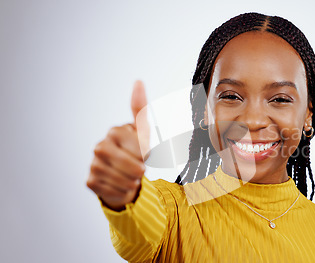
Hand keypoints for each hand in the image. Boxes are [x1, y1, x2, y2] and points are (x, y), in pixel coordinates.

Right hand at [87, 80, 148, 210]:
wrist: (126, 175)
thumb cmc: (137, 149)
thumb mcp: (144, 132)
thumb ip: (141, 109)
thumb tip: (137, 81)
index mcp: (115, 131)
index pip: (141, 148)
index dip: (147, 155)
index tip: (145, 154)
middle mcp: (100, 145)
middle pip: (132, 165)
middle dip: (140, 170)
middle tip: (140, 169)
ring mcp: (93, 163)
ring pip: (124, 180)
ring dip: (133, 182)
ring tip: (131, 177)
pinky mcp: (90, 181)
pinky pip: (113, 190)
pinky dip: (122, 191)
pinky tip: (120, 184)